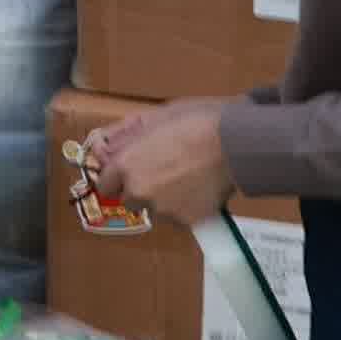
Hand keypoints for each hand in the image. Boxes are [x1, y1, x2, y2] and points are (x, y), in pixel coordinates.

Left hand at [90, 98, 236, 230]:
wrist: (235, 143)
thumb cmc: (196, 121)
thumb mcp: (155, 117)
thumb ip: (126, 136)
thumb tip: (106, 146)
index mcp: (126, 165)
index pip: (105, 184)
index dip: (117, 178)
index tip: (129, 174)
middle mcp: (139, 191)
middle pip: (130, 200)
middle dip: (141, 190)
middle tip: (164, 174)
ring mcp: (163, 209)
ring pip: (156, 210)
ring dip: (165, 200)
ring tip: (188, 179)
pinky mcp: (188, 221)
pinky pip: (181, 217)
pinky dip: (187, 207)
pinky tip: (201, 189)